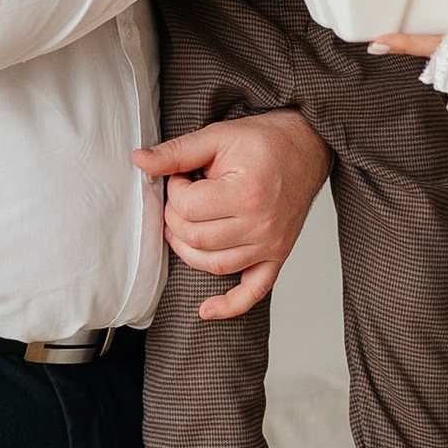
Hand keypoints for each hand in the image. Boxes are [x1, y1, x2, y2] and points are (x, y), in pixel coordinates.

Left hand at [135, 108, 328, 318]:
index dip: (174, 191)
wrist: (307, 147)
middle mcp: (262, 224)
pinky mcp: (278, 256)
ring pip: (214, 265)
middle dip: (176, 219)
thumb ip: (178, 151)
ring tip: (185, 228)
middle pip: (196, 238)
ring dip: (188, 251)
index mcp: (247, 192)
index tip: (181, 178)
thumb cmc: (265, 142)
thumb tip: (139, 160)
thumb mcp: (218, 136)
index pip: (188, 207)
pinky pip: (254, 291)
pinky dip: (230, 305)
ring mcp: (271, 244)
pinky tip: (206, 310)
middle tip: (182, 198)